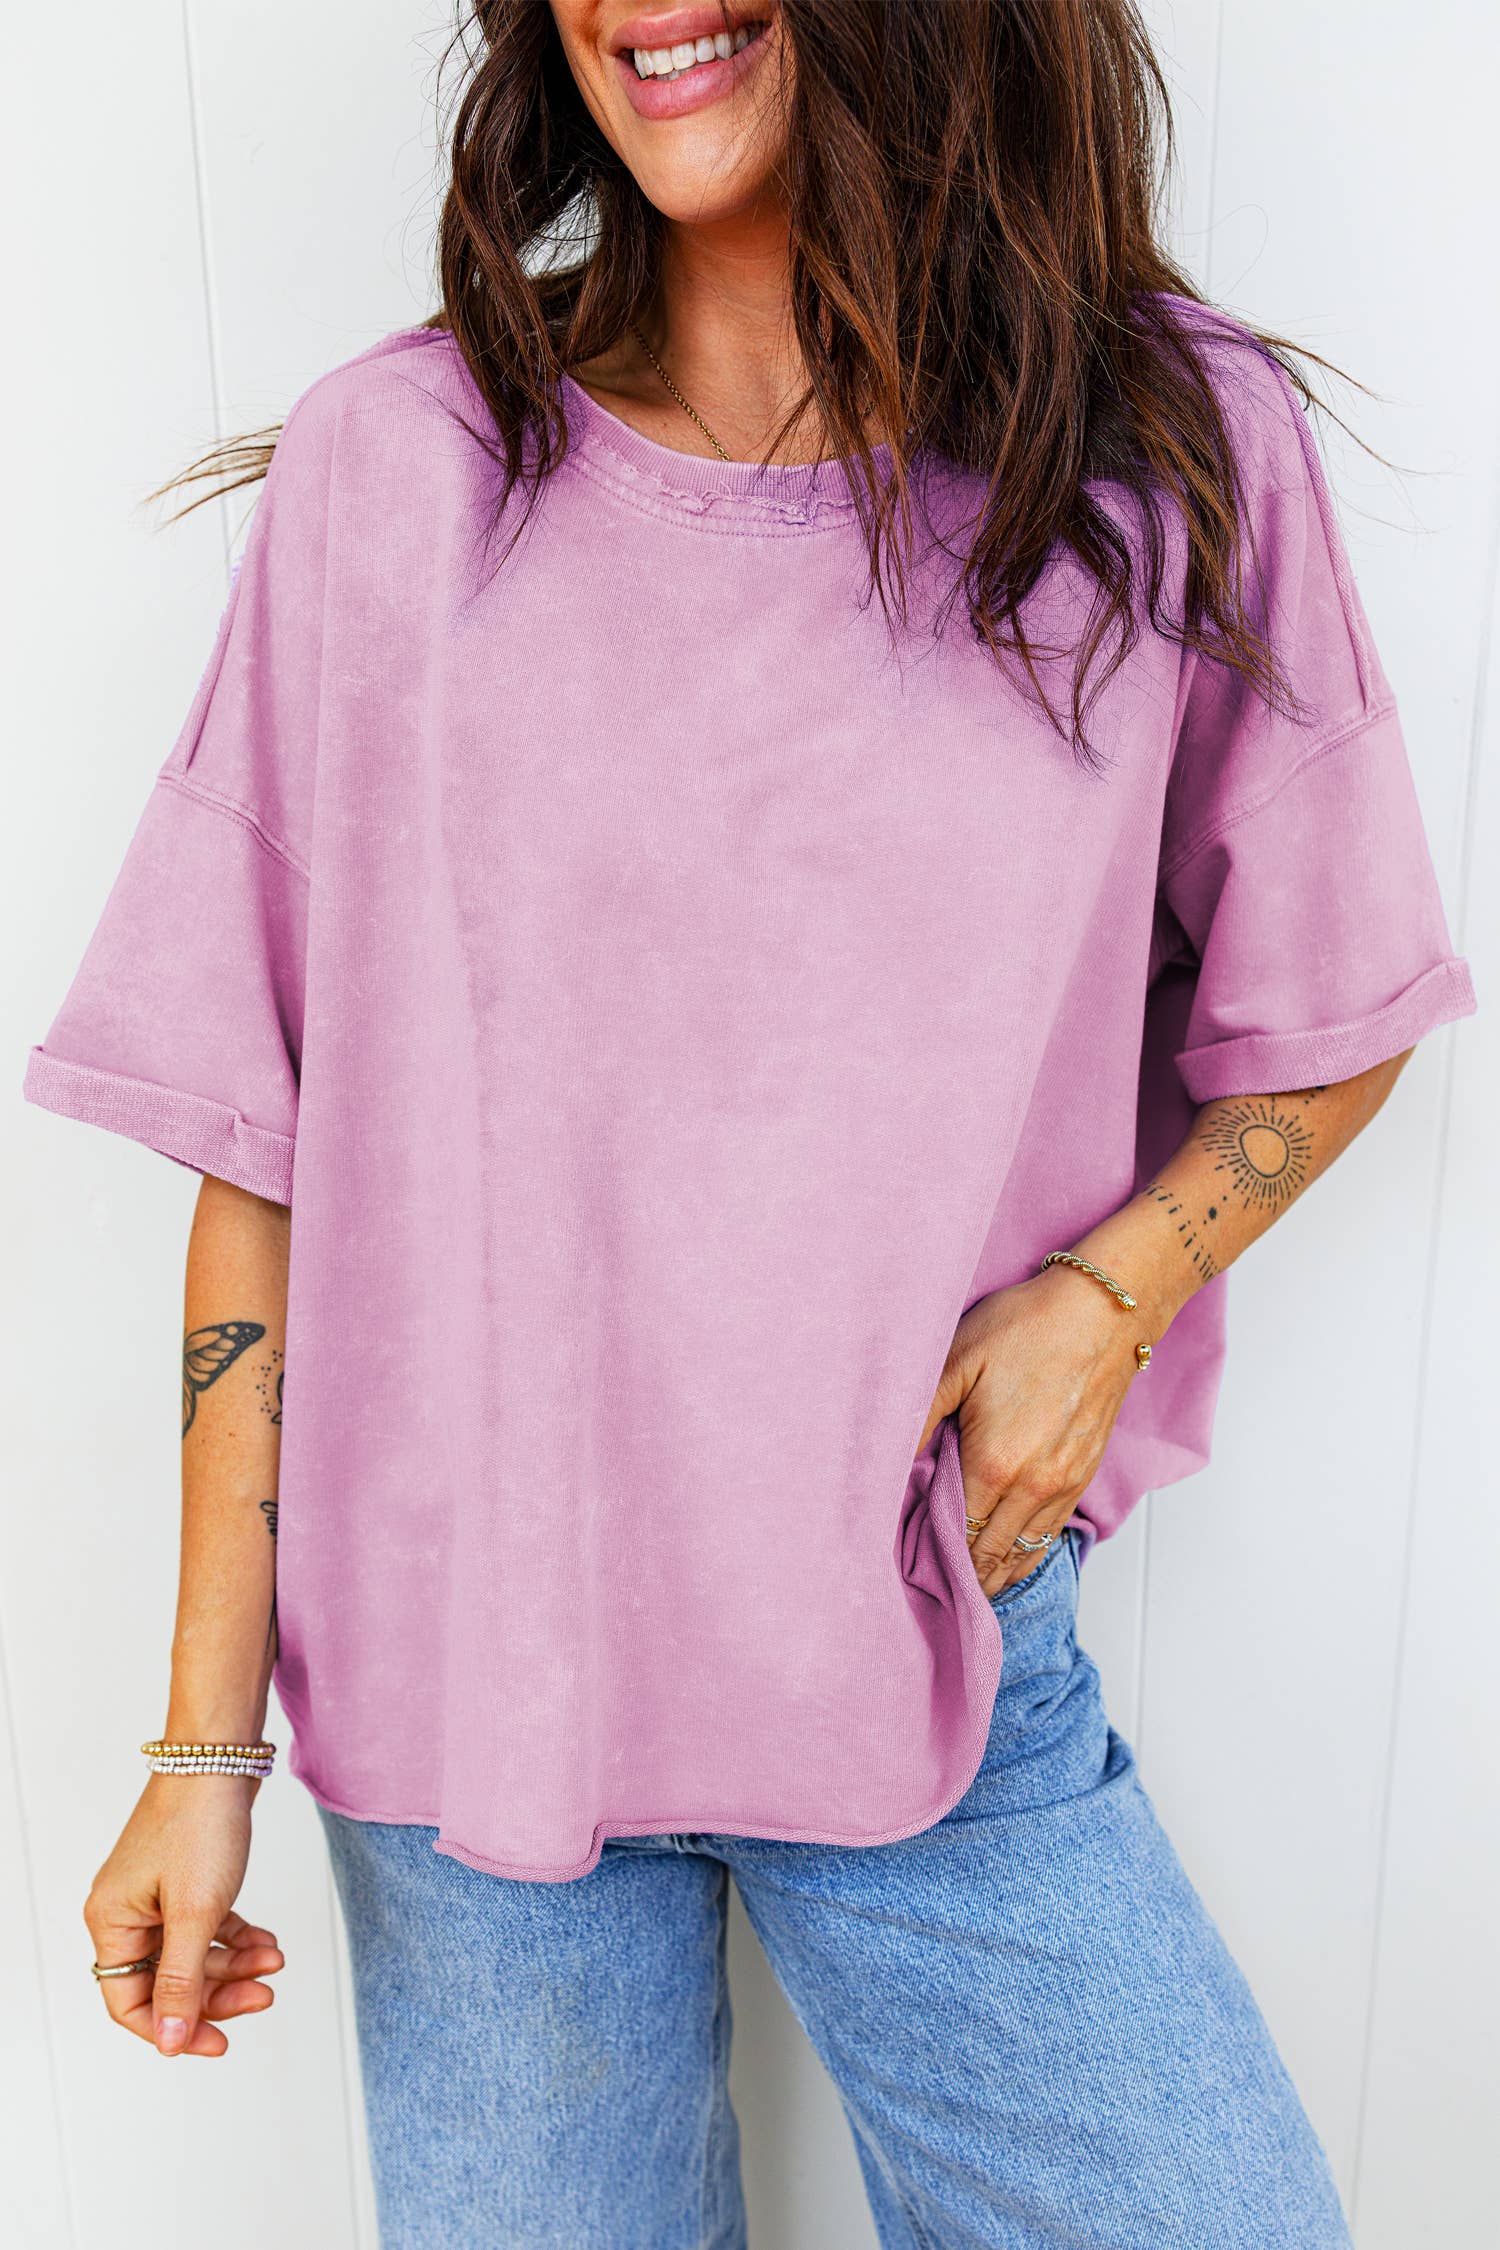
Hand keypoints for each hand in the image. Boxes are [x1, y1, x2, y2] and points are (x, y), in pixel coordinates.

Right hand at [83, 1773, 284, 2056]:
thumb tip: (170, 2042)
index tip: (218, 2042)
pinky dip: (237, 1936)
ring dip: (236, 1963)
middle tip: (263, 1995)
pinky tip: (266, 1941)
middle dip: (218, 1991)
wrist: (220, 1757)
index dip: (173, 2029)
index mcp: (112, 1923)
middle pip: (169, 1980)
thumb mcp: (194, 1912)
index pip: (130, 2002)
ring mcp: (156, 1896)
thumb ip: (181, 1981)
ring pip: (194, 1954)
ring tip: (275, 1960)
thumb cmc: (200, 1825)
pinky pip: (208, 1926)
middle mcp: (127, 1913)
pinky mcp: (184, 1880)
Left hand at [917, 1265, 1143, 1597]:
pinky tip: (1003, 1563)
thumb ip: (919, 1415)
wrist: (1104, 1312)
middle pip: (984, 1554)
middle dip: (953, 1572)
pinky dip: (1022, 1557)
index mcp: (995, 1463)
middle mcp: (1033, 1488)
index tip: (898, 1560)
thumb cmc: (1028, 1327)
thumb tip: (888, 1462)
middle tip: (920, 1581)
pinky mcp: (1081, 1477)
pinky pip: (1049, 1537)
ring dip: (987, 1572)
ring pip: (1019, 1555)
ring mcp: (1063, 1487)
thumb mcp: (957, 1360)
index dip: (924, 1548)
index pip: (951, 1531)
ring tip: (957, 1587)